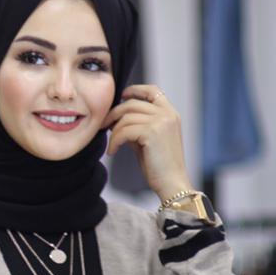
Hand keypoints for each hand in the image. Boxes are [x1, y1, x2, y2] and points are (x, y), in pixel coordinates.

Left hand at [102, 84, 189, 201]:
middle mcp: (167, 114)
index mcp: (170, 114)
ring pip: (126, 117)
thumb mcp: (148, 141)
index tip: (122, 96)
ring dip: (114, 132)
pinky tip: (113, 151)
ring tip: (112, 146)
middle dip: (114, 114)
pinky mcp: (152, 132)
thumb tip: (117, 119)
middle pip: (133, 103)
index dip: (136, 90)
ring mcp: (161, 121)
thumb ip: (138, 127)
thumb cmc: (159, 167)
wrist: (172, 184)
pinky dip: (114, 141)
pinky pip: (124, 131)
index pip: (153, 91)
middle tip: (104, 126)